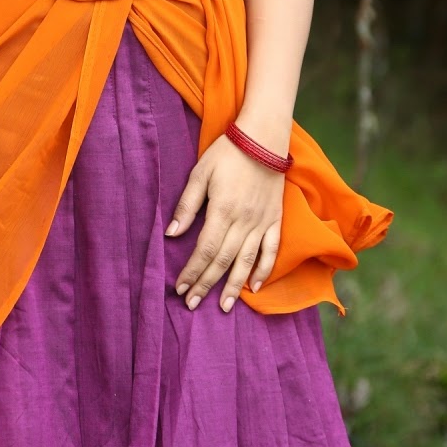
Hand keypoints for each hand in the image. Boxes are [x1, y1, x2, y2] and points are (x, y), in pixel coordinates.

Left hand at [167, 134, 283, 311]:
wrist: (263, 139)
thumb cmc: (227, 154)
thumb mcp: (200, 174)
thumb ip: (186, 206)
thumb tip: (171, 234)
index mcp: (222, 211)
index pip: (204, 250)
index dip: (191, 271)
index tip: (179, 288)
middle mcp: (243, 222)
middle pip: (223, 261)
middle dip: (206, 284)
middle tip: (192, 304)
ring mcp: (262, 223)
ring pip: (247, 262)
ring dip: (233, 286)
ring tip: (223, 307)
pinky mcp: (275, 220)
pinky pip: (271, 251)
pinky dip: (264, 270)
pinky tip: (255, 287)